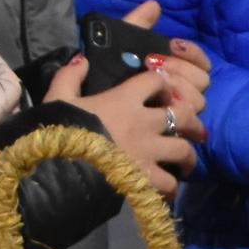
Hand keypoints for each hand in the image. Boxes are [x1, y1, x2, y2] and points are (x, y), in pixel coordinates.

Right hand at [45, 1, 203, 198]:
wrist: (59, 169)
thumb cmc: (59, 130)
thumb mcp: (56, 98)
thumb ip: (68, 77)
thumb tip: (82, 60)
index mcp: (124, 99)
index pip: (156, 80)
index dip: (163, 82)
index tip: (162, 90)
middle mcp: (145, 123)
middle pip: (184, 113)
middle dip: (191, 120)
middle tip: (191, 128)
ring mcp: (149, 152)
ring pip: (183, 150)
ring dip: (187, 155)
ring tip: (185, 161)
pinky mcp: (147, 179)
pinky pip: (169, 183)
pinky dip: (170, 186)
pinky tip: (166, 188)